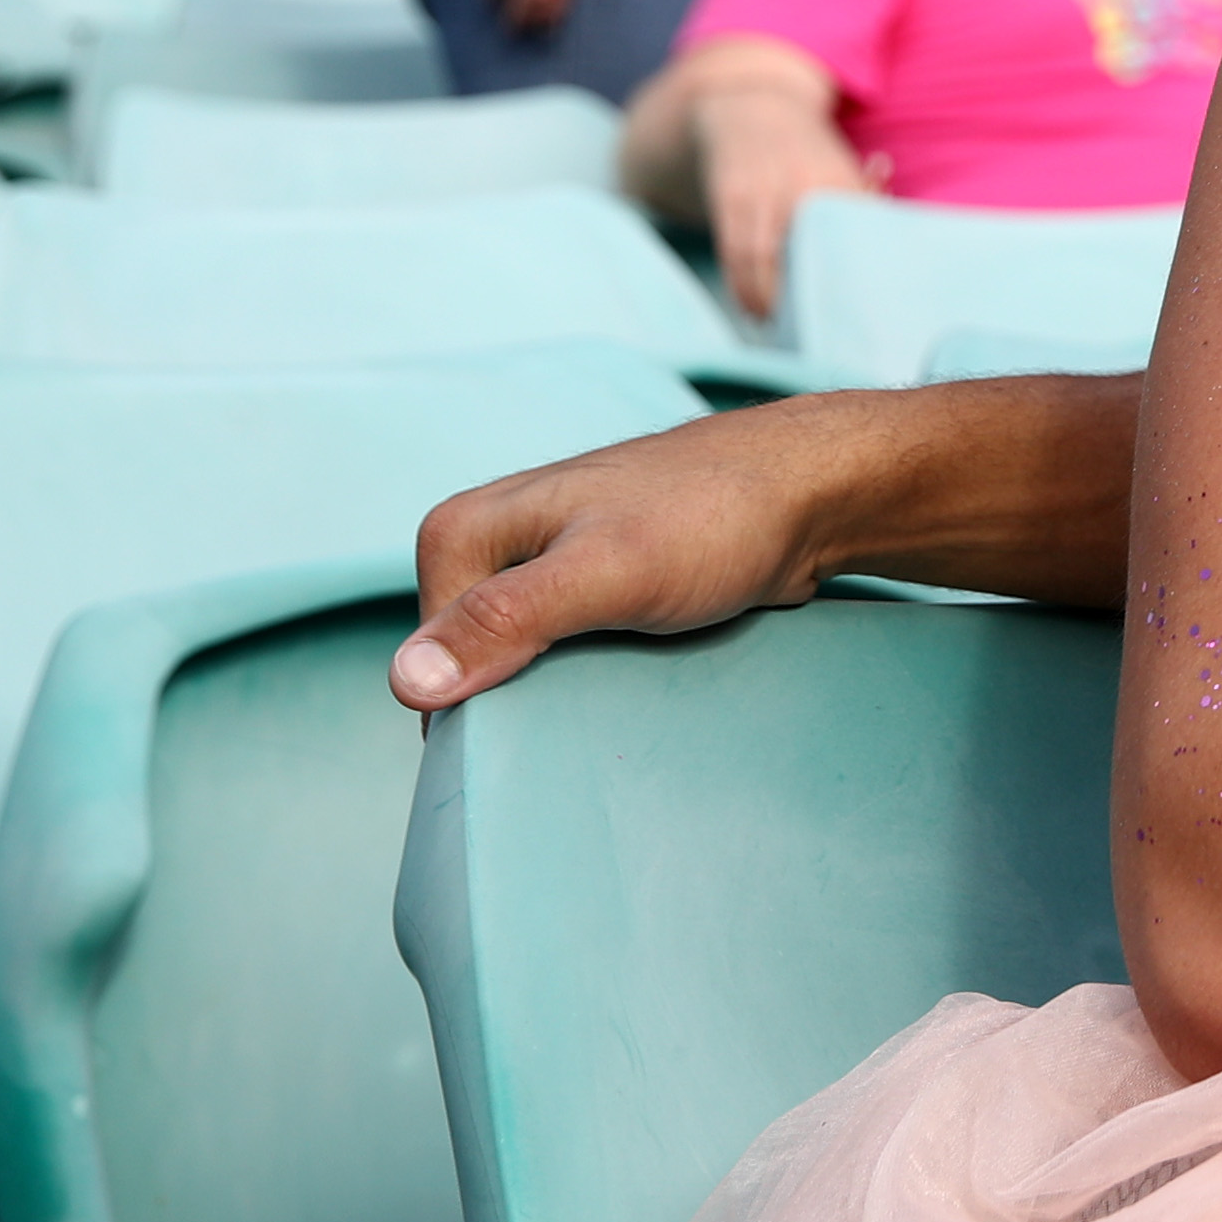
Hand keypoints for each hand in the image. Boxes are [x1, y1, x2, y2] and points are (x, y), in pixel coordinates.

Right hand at [393, 400, 873, 708]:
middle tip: (595, 715)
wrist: (814, 490)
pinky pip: (569, 653)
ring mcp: (543, 564)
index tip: (549, 731)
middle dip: (524, 702)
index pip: (431, 670)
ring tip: (621, 698)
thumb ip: (507, 620)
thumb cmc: (715, 517)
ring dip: (562, 695)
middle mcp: (492, 543)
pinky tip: (633, 685)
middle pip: (473, 667)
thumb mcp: (606, 572)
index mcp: (462, 534)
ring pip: (523, 664)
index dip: (485, 712)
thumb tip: (407, 681)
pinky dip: (594, 678)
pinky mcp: (594, 585)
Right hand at [697, 84, 878, 320]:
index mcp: (840, 181)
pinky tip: (752, 308)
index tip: (847, 315)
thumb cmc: (807, 152)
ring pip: (763, 259)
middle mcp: (803, 186)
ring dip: (767, 302)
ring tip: (778, 327)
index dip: (842, 283)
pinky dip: (743, 287)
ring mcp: (763, 190)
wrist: (749, 108)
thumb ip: (865, 199)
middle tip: (812, 332)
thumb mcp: (843, 166)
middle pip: (802, 256)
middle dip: (804, 300)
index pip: (845, 241)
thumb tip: (885, 217)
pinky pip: (734, 252)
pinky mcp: (730, 196)